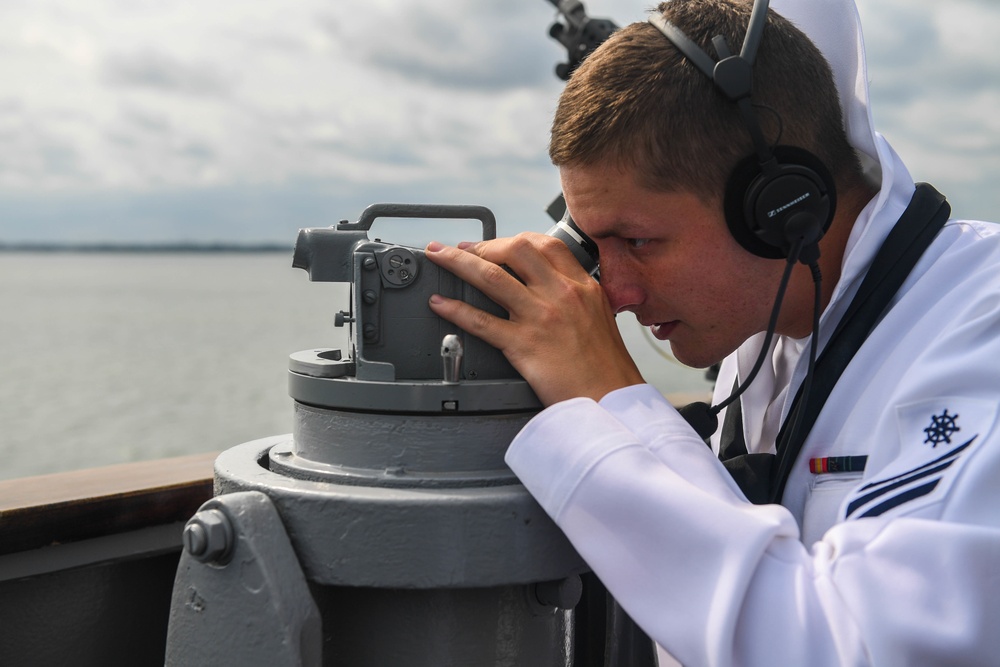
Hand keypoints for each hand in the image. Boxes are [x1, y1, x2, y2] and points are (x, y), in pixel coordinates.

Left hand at [424, 233, 643, 405]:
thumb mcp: (600, 315)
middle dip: (482, 245)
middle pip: (515, 250)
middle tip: (462, 249)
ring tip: (438, 258)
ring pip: (491, 278)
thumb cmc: (605, 365)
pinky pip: (481, 321)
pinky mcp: (523, 345)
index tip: (495, 244)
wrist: (610, 397)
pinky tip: (440, 304)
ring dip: (457, 262)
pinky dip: (455, 309)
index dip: (512, 240)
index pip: (544, 244)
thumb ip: (576, 295)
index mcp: (581, 285)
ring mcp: (540, 317)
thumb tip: (549, 286)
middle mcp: (560, 294)